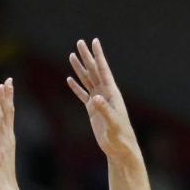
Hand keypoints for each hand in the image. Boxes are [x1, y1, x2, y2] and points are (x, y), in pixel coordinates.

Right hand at [67, 38, 137, 159]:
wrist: (119, 148)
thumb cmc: (120, 136)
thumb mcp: (112, 123)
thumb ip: (104, 109)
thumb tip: (95, 98)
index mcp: (111, 93)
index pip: (103, 70)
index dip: (99, 56)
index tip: (94, 42)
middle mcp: (105, 93)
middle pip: (93, 71)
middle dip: (86, 57)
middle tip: (79, 42)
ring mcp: (98, 101)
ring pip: (87, 80)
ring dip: (80, 68)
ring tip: (72, 55)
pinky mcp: (93, 110)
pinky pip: (82, 95)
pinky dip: (76, 87)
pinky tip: (70, 80)